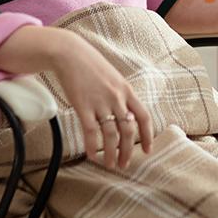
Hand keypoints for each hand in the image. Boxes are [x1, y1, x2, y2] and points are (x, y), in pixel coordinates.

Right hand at [51, 34, 153, 168]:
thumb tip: (125, 113)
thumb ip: (120, 95)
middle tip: (125, 164)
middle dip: (128, 151)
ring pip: (111, 135)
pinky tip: (92, 155)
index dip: (147, 135)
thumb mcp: (113, 77)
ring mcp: (100, 103)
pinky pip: (91, 132)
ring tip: (110, 165)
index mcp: (127, 90)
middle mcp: (117, 98)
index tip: (147, 150)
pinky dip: (92, 146)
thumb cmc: (90, 64)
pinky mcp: (83, 106)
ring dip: (111, 154)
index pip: (144, 117)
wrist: (70, 53)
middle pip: (128, 131)